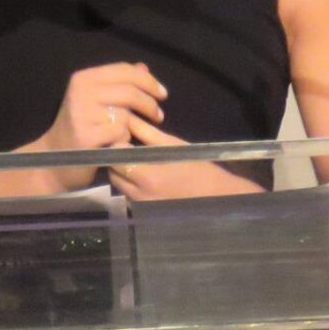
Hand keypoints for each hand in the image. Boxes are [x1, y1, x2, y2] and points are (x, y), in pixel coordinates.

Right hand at [22, 62, 166, 188]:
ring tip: (129, 132)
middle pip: (129, 91)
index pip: (124, 70)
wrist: (53, 159)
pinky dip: (124, 138)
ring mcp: (81, 113)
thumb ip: (119, 84)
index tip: (162, 94)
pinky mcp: (86, 135)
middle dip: (149, 104)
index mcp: (83, 78)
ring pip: (126, 113)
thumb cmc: (81, 128)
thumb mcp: (97, 101)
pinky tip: (117, 143)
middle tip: (158, 116)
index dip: (148, 81)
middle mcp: (80, 92)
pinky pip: (120, 132)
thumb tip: (144, 68)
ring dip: (134, 125)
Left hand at [109, 118, 263, 201]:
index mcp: (147, 176)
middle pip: (112, 171)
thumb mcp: (173, 146)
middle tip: (128, 146)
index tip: (123, 136)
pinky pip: (127, 194)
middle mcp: (139, 194)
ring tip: (138, 161)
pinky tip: (144, 176)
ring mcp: (140, 205)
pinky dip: (130, 184)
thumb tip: (127, 118)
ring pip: (118, 184)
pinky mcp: (143, 211)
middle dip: (116, 158)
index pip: (115, 156)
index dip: (116, 144)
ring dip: (122, 171)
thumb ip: (147, 133)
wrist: (216, 197)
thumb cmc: (198, 168)